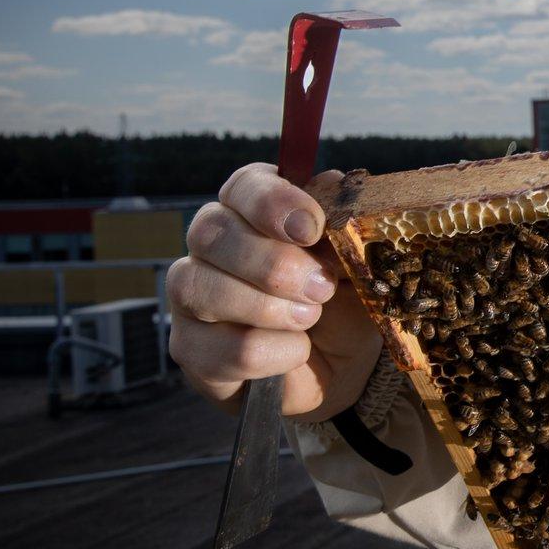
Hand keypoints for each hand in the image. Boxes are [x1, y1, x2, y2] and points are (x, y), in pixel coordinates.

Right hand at [169, 163, 383, 420]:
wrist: (343, 365)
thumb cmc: (344, 302)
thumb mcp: (357, 262)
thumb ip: (343, 224)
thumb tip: (334, 184)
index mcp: (254, 211)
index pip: (243, 186)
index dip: (273, 202)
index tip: (311, 228)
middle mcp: (212, 245)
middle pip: (211, 232)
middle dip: (274, 264)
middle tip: (323, 288)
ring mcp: (192, 296)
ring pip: (204, 289)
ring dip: (270, 309)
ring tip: (310, 318)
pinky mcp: (191, 348)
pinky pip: (226, 348)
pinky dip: (275, 353)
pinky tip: (296, 349)